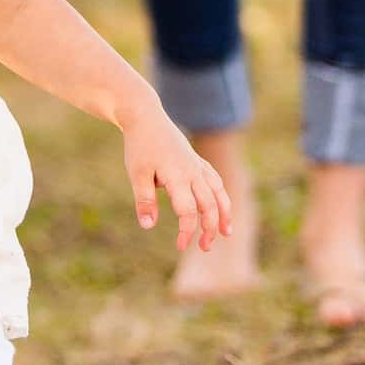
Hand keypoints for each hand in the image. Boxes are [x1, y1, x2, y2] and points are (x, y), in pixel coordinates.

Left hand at [123, 115, 233, 252]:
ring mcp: (197, 165)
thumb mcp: (137, 174)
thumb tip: (148, 226)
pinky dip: (221, 195)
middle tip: (204, 248)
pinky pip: (215, 179)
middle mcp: (192, 172)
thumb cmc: (139, 146)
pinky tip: (221, 206)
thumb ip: (144, 200)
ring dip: (224, 213)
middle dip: (210, 228)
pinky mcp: (197, 160)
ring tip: (227, 233)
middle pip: (210, 204)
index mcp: (177, 177)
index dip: (187, 231)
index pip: (188, 211)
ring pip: (218, 192)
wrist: (145, 116)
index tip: (180, 246)